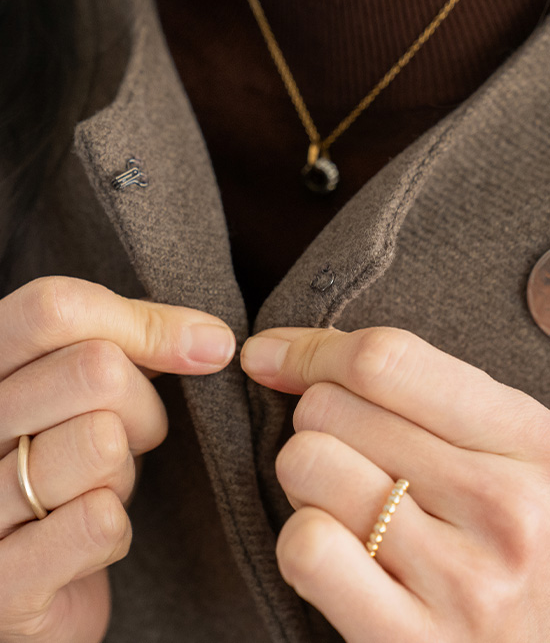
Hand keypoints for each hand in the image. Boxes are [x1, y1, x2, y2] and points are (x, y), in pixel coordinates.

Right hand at [0, 276, 234, 642]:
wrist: (32, 577)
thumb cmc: (68, 460)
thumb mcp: (95, 387)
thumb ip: (142, 341)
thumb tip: (214, 342)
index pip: (57, 307)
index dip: (144, 325)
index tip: (204, 348)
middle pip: (95, 370)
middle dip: (143, 408)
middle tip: (128, 439)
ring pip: (101, 443)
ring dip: (123, 473)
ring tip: (97, 486)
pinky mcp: (3, 580)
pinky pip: (99, 522)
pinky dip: (116, 530)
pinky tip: (91, 534)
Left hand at [241, 326, 549, 641]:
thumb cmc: (513, 535)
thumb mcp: (501, 448)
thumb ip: (416, 390)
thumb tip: (277, 351)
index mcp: (528, 438)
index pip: (384, 359)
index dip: (310, 349)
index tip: (272, 355)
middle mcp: (502, 503)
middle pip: (329, 408)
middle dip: (319, 424)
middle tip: (352, 460)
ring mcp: (462, 578)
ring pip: (307, 464)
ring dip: (308, 482)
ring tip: (349, 506)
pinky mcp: (412, 642)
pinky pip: (307, 547)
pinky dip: (303, 543)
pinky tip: (338, 556)